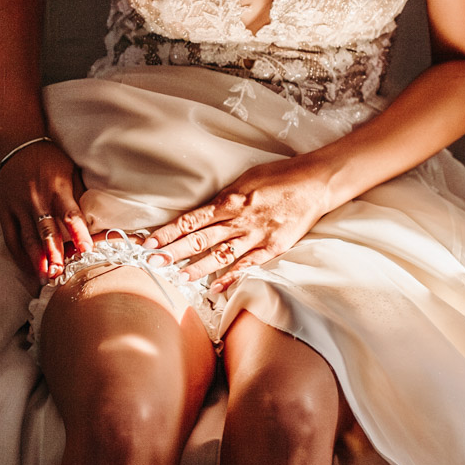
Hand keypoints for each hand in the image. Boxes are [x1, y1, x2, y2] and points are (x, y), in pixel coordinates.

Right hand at [0, 139, 93, 286]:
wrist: (17, 146)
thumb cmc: (50, 160)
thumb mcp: (70, 171)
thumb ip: (79, 195)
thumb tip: (94, 221)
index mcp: (57, 187)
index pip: (69, 214)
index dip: (78, 233)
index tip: (86, 250)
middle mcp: (36, 198)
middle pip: (45, 230)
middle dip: (53, 253)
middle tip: (60, 272)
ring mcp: (17, 205)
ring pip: (27, 237)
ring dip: (36, 259)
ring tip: (44, 276)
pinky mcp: (4, 211)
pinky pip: (11, 237)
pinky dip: (19, 255)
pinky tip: (28, 268)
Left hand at [142, 158, 334, 293]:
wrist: (315, 181)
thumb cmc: (279, 176)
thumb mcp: (245, 180)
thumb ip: (224, 199)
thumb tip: (203, 213)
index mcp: (229, 200)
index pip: (191, 220)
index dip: (168, 232)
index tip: (149, 242)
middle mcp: (239, 219)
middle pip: (200, 238)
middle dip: (174, 251)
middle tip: (153, 262)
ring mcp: (256, 234)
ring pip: (221, 254)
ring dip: (198, 267)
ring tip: (178, 277)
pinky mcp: (274, 246)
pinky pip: (249, 264)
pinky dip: (232, 277)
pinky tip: (217, 288)